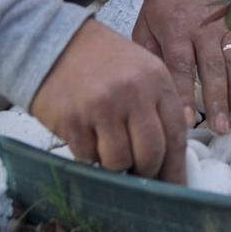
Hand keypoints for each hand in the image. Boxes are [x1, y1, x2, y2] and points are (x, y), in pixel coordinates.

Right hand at [29, 20, 186, 182]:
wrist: (54, 41)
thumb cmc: (102, 61)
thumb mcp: (141, 72)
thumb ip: (157, 108)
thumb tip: (168, 159)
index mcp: (157, 80)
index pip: (176, 134)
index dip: (175, 168)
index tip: (174, 190)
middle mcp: (133, 92)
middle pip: (150, 154)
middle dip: (145, 172)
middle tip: (136, 173)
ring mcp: (102, 106)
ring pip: (118, 162)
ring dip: (113, 164)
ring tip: (104, 145)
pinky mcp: (73, 120)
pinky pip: (88, 157)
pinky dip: (88, 155)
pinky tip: (84, 135)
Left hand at [133, 0, 230, 133]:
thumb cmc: (162, 5)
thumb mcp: (145, 25)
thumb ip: (150, 56)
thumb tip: (155, 90)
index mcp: (176, 30)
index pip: (181, 67)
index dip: (185, 96)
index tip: (188, 122)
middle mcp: (204, 30)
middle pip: (213, 69)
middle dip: (218, 101)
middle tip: (220, 129)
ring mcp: (225, 29)